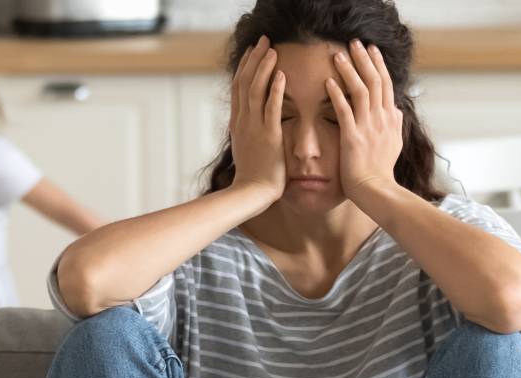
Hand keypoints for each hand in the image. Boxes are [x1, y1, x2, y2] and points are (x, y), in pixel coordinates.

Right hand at [229, 36, 285, 200]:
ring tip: (272, 50)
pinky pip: (271, 108)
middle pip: (244, 82)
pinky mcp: (268, 136)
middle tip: (262, 41)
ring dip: (264, 68)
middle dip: (253, 59)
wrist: (251, 193)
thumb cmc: (253, 175)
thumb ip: (249, 131)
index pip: (238, 88)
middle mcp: (242, 121)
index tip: (252, 52)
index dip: (245, 67)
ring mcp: (254, 128)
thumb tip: (249, 122)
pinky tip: (282, 74)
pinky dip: (275, 90)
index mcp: (238, 123)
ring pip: (255, 90)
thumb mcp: (247, 148)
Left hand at [327, 40, 403, 201]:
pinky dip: (337, 95)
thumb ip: (395, 125)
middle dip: (364, 60)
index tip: (371, 50)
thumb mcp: (394, 144)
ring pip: (360, 91)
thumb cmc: (381, 171)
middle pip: (374, 81)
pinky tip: (328, 81)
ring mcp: (368, 127)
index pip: (385, 85)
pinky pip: (344, 111)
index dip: (378, 65)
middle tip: (355, 42)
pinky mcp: (353, 137)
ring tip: (338, 55)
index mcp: (390, 119)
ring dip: (349, 71)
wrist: (377, 191)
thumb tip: (397, 109)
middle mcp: (381, 119)